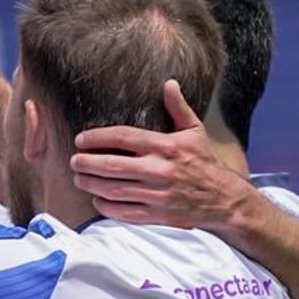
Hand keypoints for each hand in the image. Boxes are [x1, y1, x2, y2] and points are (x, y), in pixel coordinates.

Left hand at [69, 79, 255, 229]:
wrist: (224, 199)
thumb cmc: (205, 162)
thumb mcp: (195, 132)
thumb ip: (178, 108)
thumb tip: (169, 83)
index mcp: (166, 146)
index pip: (123, 137)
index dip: (97, 138)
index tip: (80, 140)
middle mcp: (160, 170)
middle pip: (113, 165)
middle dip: (87, 163)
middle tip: (74, 161)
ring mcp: (158, 194)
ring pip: (114, 190)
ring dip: (91, 184)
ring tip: (79, 179)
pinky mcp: (158, 215)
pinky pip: (125, 212)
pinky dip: (107, 206)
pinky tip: (97, 199)